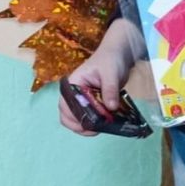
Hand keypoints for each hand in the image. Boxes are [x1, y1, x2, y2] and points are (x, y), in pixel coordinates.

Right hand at [58, 19, 134, 135]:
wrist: (119, 55)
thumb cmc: (111, 60)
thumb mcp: (111, 73)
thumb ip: (110, 89)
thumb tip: (111, 108)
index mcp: (73, 85)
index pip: (65, 105)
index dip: (75, 117)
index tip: (89, 124)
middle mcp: (73, 94)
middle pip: (67, 116)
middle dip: (79, 125)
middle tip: (95, 130)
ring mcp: (82, 100)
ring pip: (77, 119)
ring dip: (86, 126)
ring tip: (101, 128)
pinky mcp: (91, 104)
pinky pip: (88, 118)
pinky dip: (94, 123)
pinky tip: (105, 124)